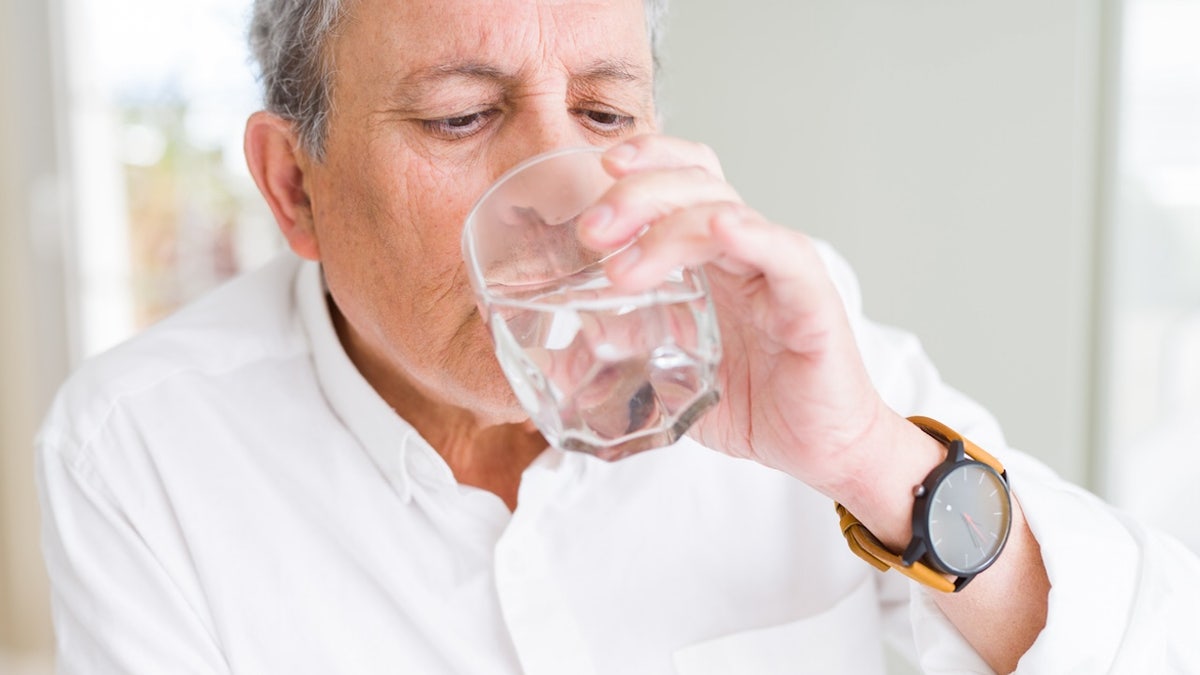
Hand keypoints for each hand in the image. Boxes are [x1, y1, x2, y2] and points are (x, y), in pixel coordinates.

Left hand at [577, 134, 907, 498]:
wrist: (820, 448)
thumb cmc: (754, 402)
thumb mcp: (670, 374)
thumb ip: (622, 353)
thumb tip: (556, 357)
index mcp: (713, 255)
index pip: (684, 179)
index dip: (647, 160)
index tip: (600, 168)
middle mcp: (746, 251)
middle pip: (696, 184)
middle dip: (637, 195)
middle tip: (593, 231)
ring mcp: (779, 271)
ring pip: (726, 213)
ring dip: (667, 230)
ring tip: (622, 272)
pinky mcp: (812, 303)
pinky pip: (785, 256)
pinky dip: (753, 236)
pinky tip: (721, 230)